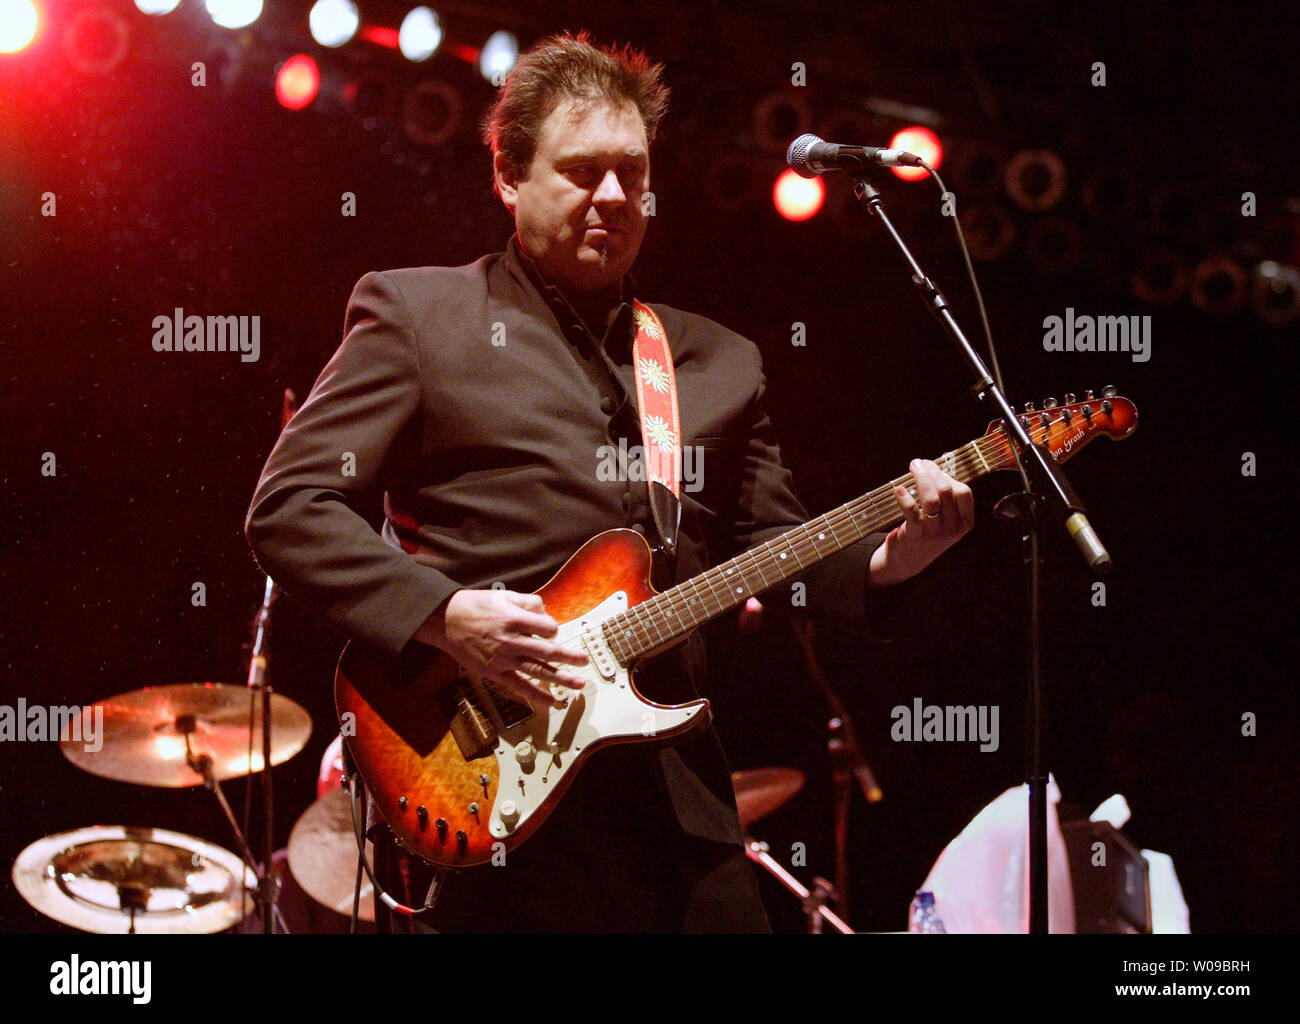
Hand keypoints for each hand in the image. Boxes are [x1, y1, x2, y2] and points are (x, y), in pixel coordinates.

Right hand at [414, 589, 588, 706]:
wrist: (445, 620)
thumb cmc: (476, 606)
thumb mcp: (504, 596)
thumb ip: (529, 603)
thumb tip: (547, 614)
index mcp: (515, 619)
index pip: (548, 627)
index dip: (553, 628)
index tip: (550, 629)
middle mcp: (511, 641)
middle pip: (548, 651)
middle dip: (569, 657)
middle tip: (584, 661)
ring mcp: (503, 659)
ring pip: (537, 671)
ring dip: (560, 678)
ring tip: (577, 684)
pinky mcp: (494, 672)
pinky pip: (517, 686)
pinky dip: (534, 695)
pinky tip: (550, 702)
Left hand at [868, 459, 973, 585]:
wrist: (908, 561)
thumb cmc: (926, 531)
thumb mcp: (944, 518)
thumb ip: (943, 496)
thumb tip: (930, 465)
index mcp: (964, 522)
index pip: (964, 492)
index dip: (947, 475)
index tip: (932, 467)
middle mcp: (953, 528)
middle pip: (946, 491)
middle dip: (931, 473)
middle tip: (918, 464)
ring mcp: (935, 533)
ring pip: (931, 499)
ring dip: (921, 479)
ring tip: (912, 469)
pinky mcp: (915, 536)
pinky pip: (912, 512)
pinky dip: (905, 498)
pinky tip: (899, 489)